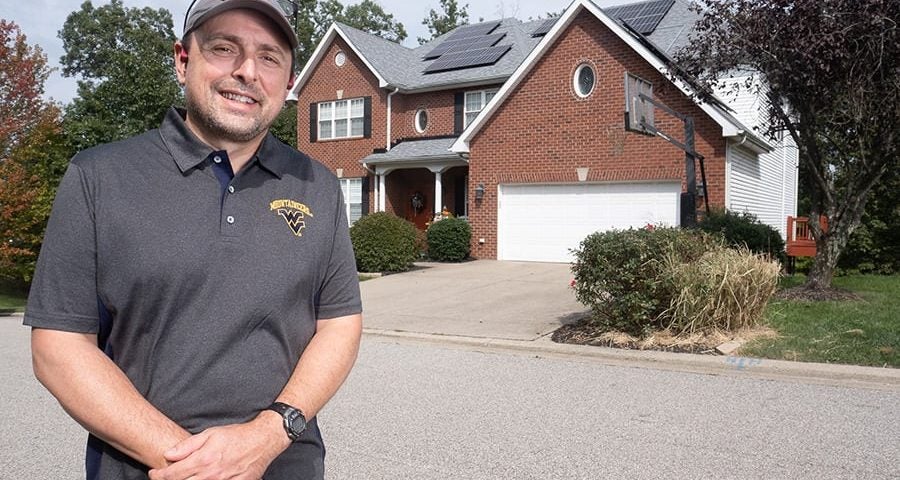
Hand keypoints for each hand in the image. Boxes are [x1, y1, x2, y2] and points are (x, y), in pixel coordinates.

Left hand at [148, 412, 289, 479]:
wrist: (262, 441)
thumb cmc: (236, 435)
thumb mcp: (210, 433)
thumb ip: (188, 445)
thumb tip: (169, 454)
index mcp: (204, 460)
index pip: (173, 474)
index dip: (159, 475)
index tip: (154, 473)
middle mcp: (211, 475)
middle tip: (163, 478)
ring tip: (181, 478)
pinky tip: (202, 479)